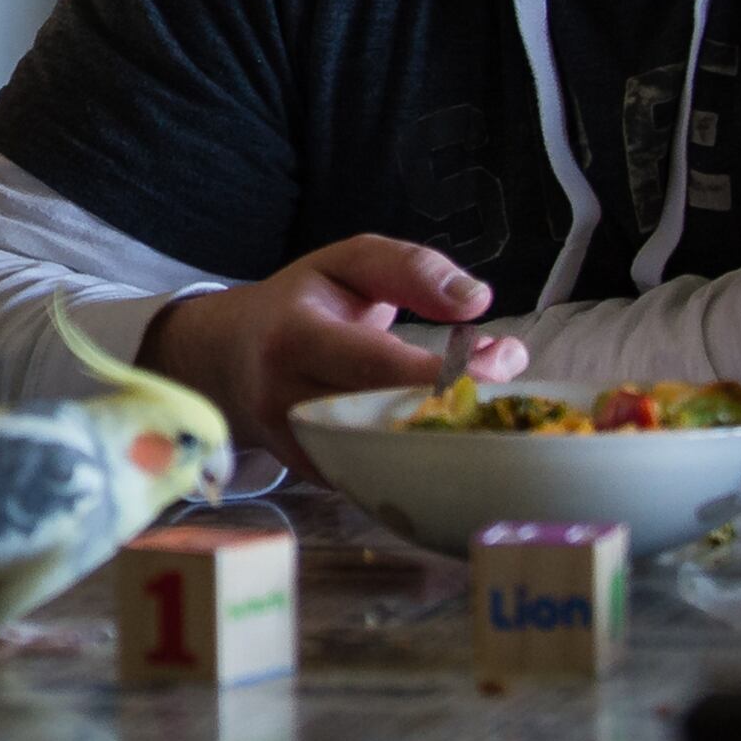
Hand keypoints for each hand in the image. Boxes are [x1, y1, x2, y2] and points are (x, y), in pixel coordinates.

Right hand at [136, 234, 527, 476]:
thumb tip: (476, 301)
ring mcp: (297, 447)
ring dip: (452, 438)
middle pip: (389, 420)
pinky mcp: (314, 477)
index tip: (503, 358)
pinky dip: (427, 458)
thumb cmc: (300, 304)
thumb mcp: (347, 264)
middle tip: (511, 388)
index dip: (447, 371)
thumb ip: (410, 269)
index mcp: (294, 337)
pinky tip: (456, 431)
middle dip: (463, 408)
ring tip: (491, 410)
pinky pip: (381, 476)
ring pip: (389, 459)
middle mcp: (287, 400)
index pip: (378, 365)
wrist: (230, 358)